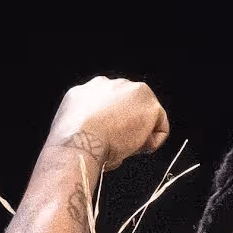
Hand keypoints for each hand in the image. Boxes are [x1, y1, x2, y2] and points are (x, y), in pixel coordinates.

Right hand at [48, 76, 168, 167]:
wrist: (80, 140)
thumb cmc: (74, 141)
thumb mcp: (74, 126)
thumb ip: (89, 123)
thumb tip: (101, 136)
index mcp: (90, 89)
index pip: (111, 105)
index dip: (112, 125)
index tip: (108, 139)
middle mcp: (112, 84)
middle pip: (130, 108)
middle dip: (128, 126)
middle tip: (117, 144)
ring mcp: (132, 91)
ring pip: (144, 117)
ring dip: (139, 135)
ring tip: (122, 147)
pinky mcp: (150, 104)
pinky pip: (159, 129)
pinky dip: (151, 144)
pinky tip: (134, 147)